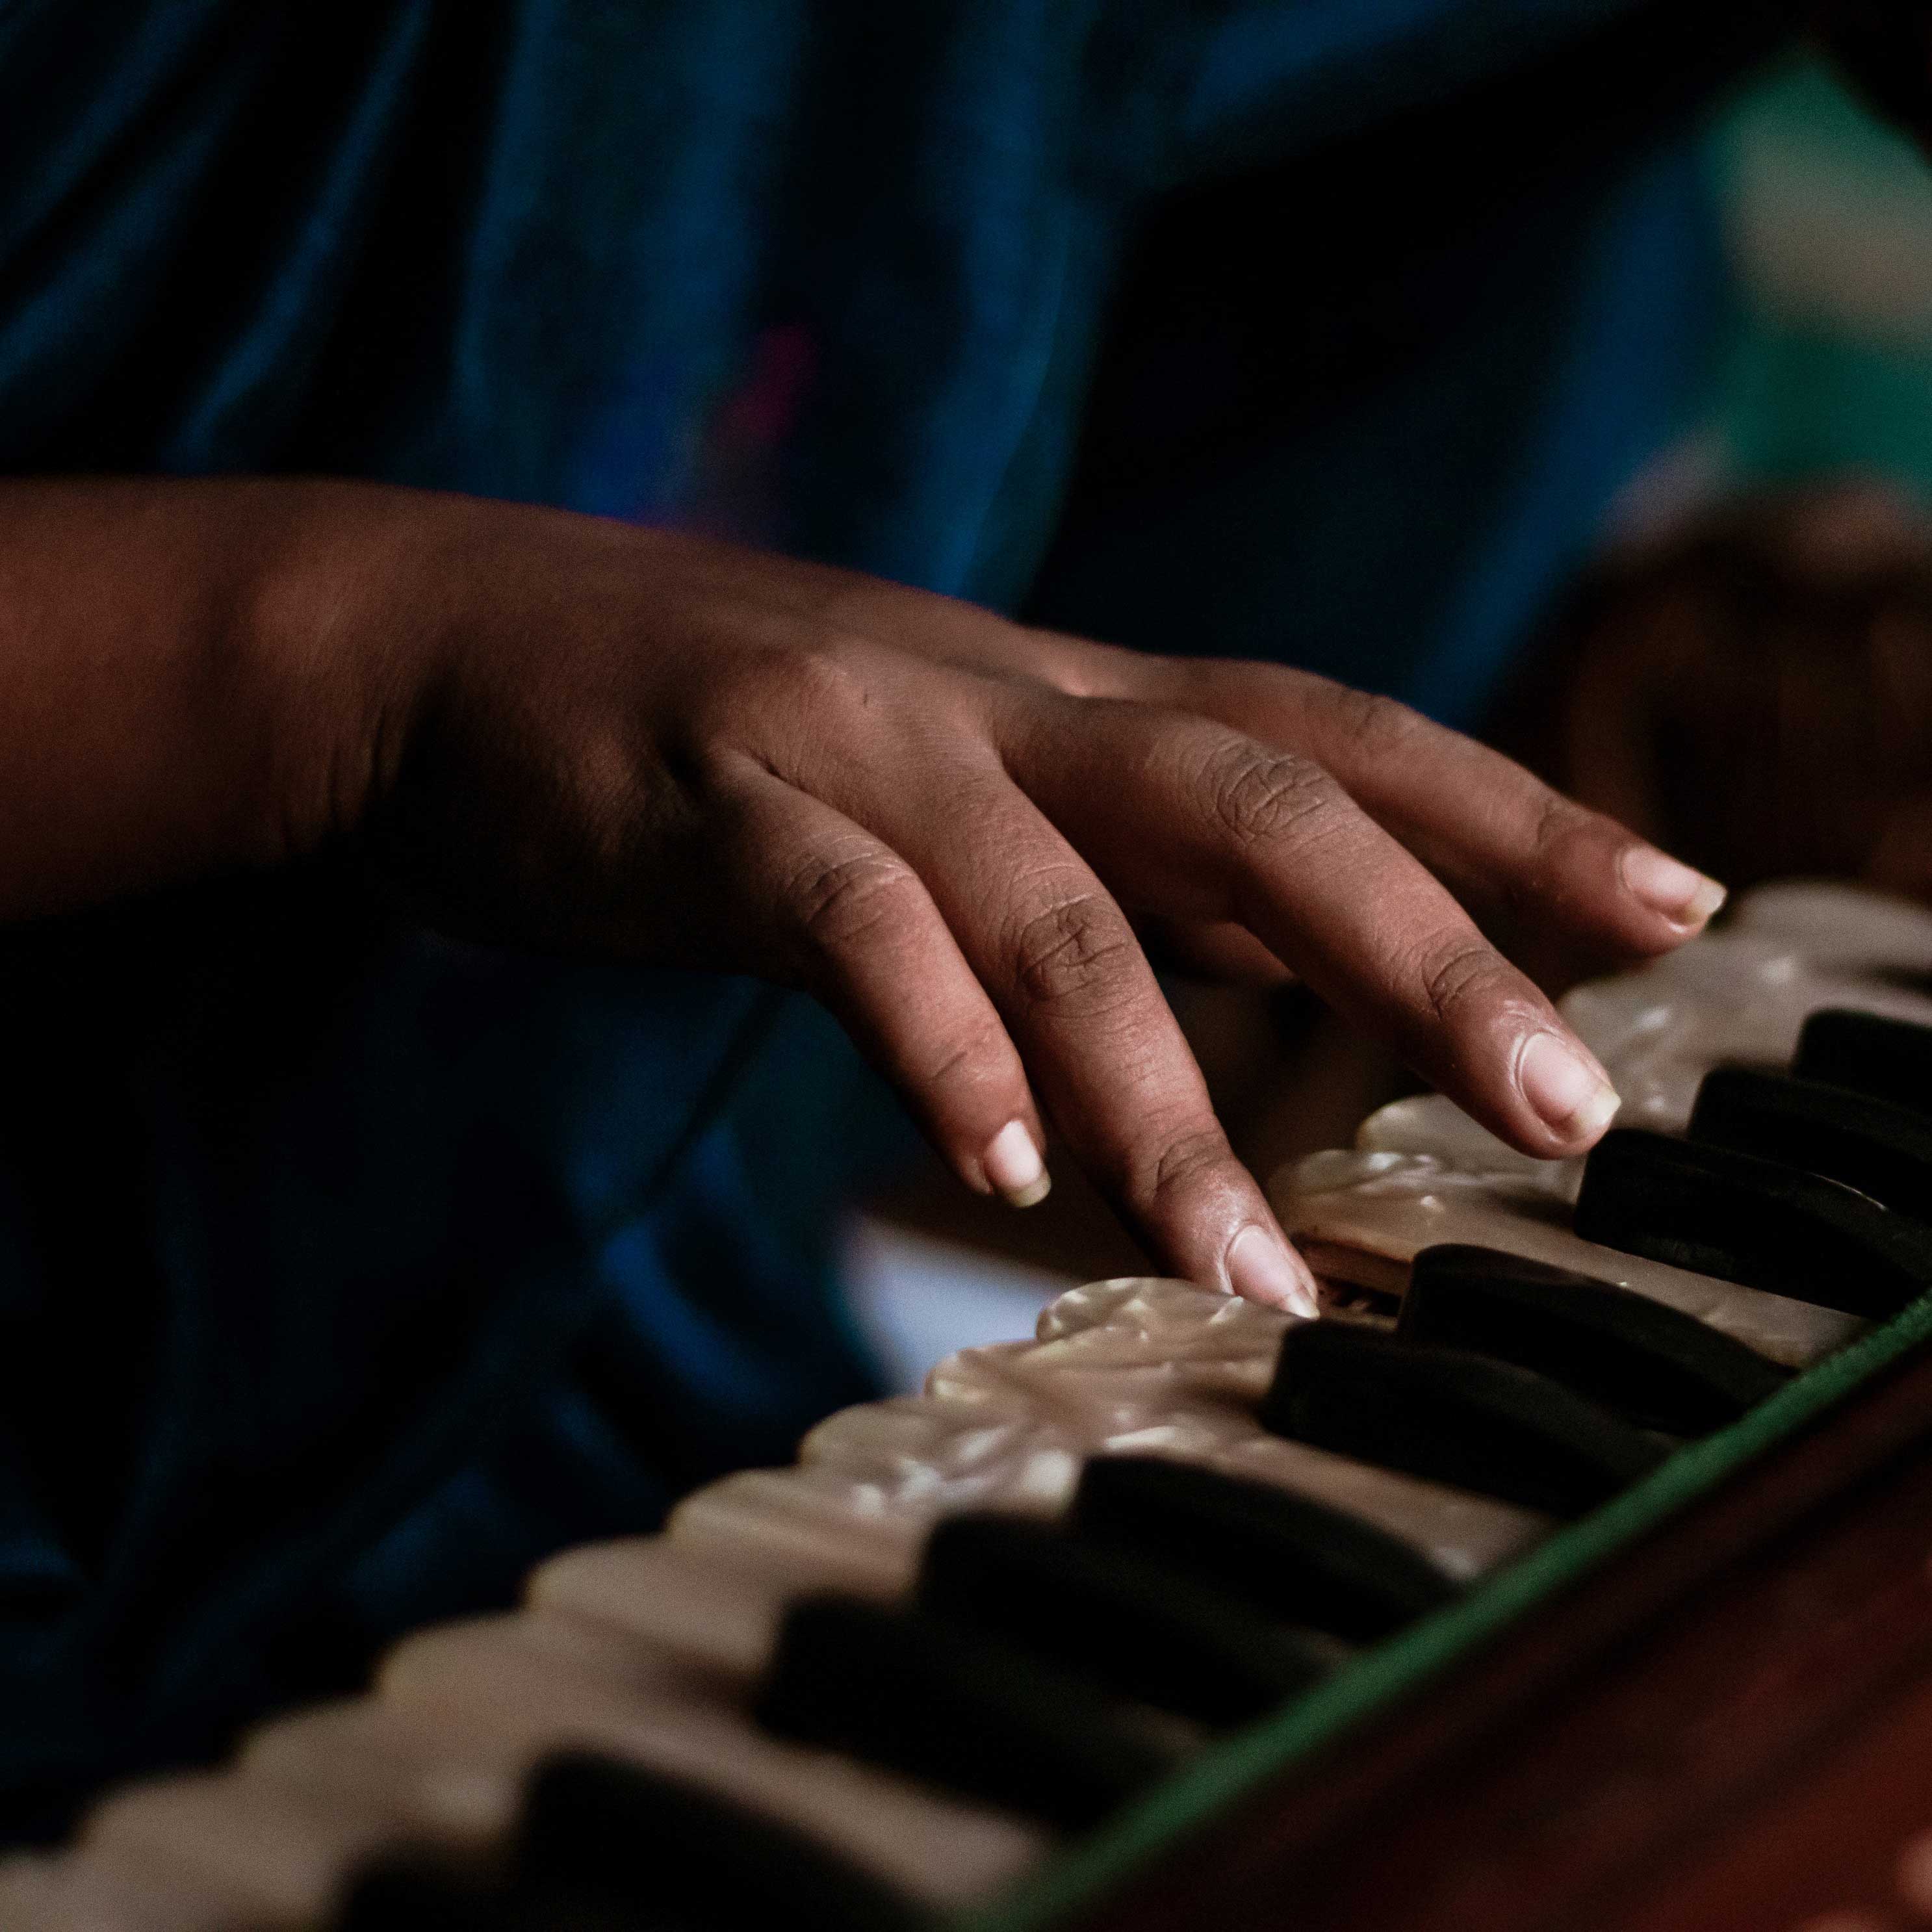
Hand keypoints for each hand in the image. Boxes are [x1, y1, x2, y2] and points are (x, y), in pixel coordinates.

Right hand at [296, 493, 1723, 1312]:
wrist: (453, 642)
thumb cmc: (722, 741)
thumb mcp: (945, 787)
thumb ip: (1095, 867)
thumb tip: (1265, 976)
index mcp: (1062, 701)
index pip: (1328, 736)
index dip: (1507, 810)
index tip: (1672, 903)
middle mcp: (991, 702)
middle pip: (1255, 798)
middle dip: (1427, 948)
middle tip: (1570, 1107)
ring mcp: (851, 743)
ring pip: (1060, 908)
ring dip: (1169, 1099)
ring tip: (1258, 1271)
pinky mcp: (707, 804)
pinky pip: (846, 925)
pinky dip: (938, 1044)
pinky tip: (1006, 1177)